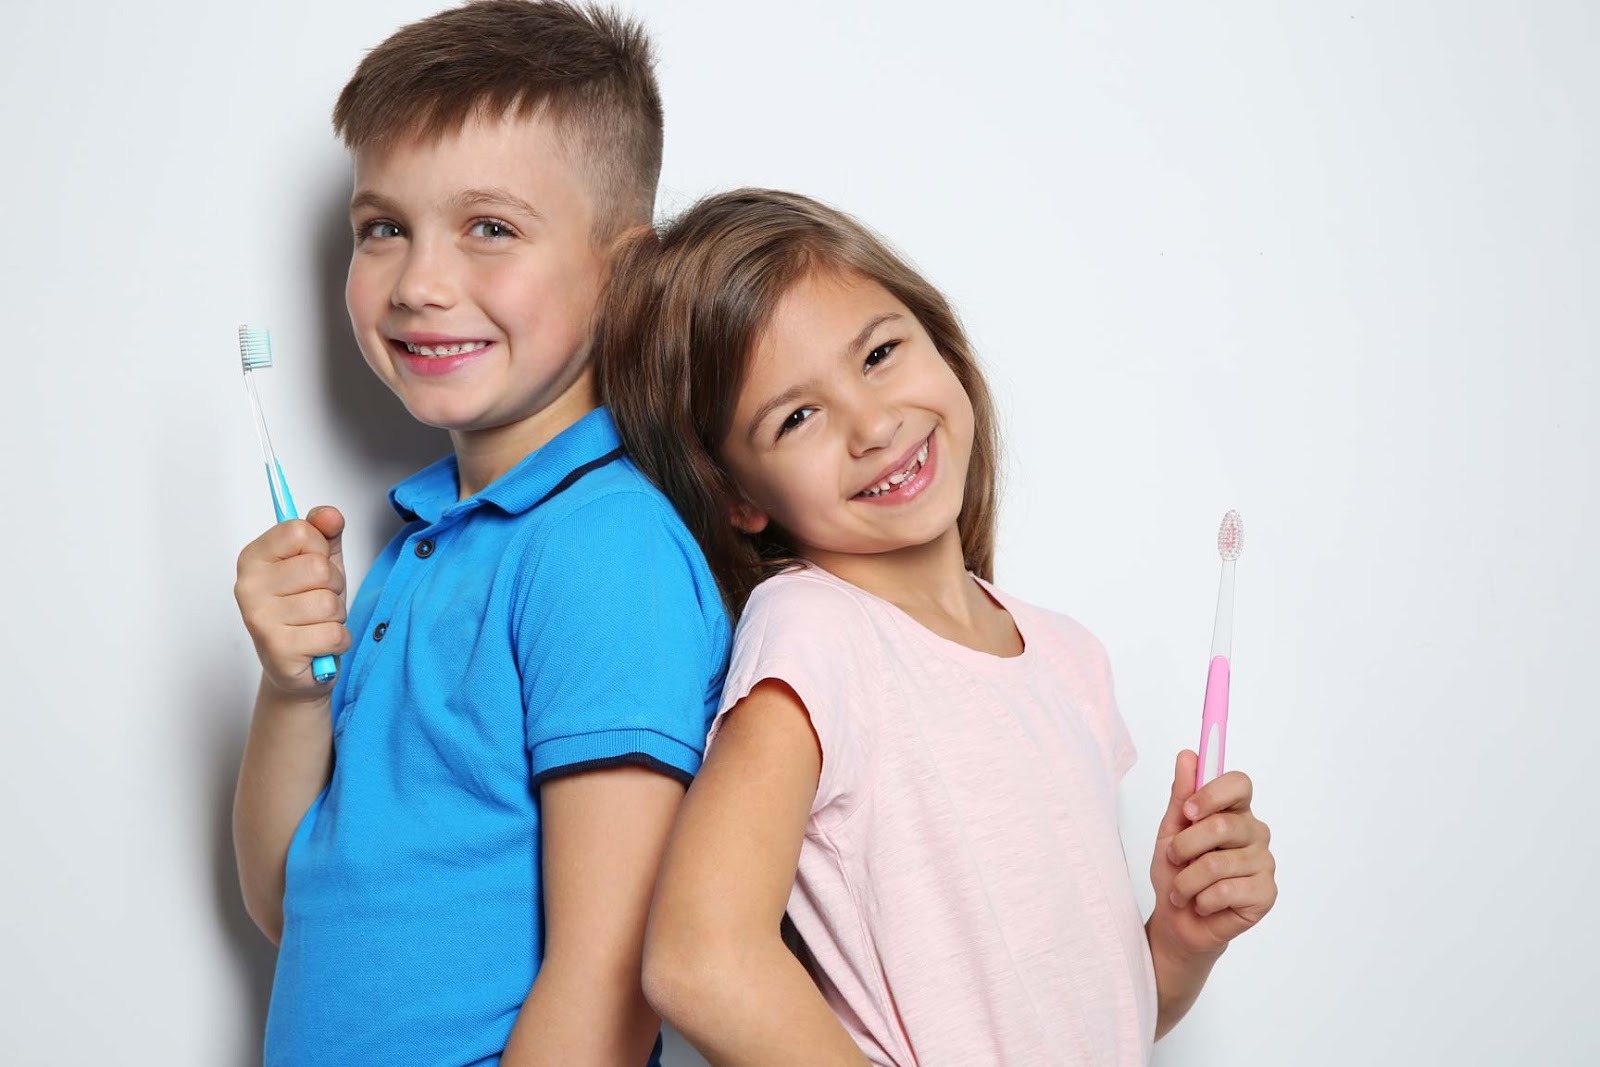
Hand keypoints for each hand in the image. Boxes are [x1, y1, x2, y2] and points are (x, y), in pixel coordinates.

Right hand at [233, 506, 351, 698]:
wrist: (301, 666)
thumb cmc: (308, 611)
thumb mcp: (321, 564)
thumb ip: (325, 533)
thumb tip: (329, 514)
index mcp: (254, 558)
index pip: (300, 531)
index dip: (320, 549)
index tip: (311, 566)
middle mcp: (248, 586)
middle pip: (319, 568)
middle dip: (333, 587)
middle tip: (318, 601)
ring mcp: (259, 619)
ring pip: (328, 603)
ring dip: (336, 617)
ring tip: (317, 624)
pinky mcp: (278, 650)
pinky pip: (333, 634)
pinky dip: (338, 641)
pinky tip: (319, 645)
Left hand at [1148, 751, 1276, 960]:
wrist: (1177, 920)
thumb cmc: (1176, 871)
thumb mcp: (1170, 830)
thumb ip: (1181, 794)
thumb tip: (1188, 756)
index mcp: (1234, 811)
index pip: (1239, 783)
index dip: (1212, 794)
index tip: (1188, 811)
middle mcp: (1254, 833)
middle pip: (1224, 824)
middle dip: (1185, 846)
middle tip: (1173, 859)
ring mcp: (1264, 863)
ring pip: (1218, 863)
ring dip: (1187, 880)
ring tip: (1182, 890)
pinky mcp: (1266, 894)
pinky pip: (1227, 890)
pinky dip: (1202, 900)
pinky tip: (1202, 904)